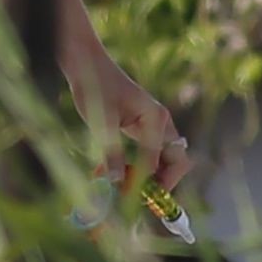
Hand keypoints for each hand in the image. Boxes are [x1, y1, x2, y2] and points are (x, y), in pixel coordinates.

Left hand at [67, 53, 190, 193]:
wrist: (87, 64)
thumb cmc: (95, 86)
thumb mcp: (101, 122)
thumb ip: (111, 152)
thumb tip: (116, 182)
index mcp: (156, 118)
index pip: (160, 161)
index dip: (145, 183)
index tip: (127, 198)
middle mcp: (161, 122)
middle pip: (174, 162)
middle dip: (158, 183)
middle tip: (135, 197)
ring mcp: (153, 125)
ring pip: (161, 160)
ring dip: (144, 176)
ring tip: (119, 186)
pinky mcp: (142, 128)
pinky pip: (147, 154)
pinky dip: (134, 167)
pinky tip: (111, 173)